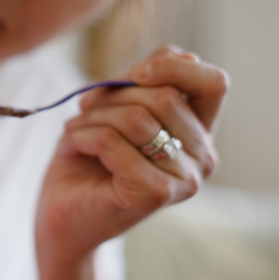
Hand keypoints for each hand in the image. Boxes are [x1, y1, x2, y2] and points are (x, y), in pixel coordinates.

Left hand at [35, 45, 227, 279]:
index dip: (175, 67)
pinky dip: (82, 136)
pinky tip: (73, 146)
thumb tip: (156, 64)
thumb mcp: (119, 106)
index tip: (135, 73)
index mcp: (201, 132)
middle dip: (114, 94)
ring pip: (137, 117)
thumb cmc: (90, 158)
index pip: (214, 83)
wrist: (64, 215)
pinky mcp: (155, 194)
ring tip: (76, 128)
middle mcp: (203, 157)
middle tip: (85, 107)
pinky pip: (113, 142)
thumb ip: (144, 82)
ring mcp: (184, 180)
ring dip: (94, 115)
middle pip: (166, 96)